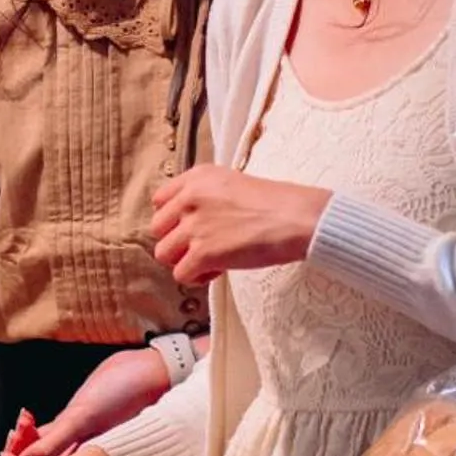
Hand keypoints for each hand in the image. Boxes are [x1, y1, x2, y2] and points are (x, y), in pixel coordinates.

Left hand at [0, 345, 170, 455]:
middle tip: (9, 445)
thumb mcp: (87, 418)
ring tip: (20, 425)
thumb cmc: (128, 396)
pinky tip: (26, 417)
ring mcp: (82, 440)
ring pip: (45, 450)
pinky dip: (37, 428)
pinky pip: (53, 432)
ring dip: (28, 440)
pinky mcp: (83, 421)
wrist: (156, 371)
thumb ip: (55, 442)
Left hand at [152, 166, 327, 285]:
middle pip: (157, 228)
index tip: (188, 227)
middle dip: (177, 241)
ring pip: (164, 253)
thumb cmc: (277, 203)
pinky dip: (198, 277)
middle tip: (201, 246)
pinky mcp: (203, 253)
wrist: (297, 218)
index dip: (173, 219)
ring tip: (209, 260)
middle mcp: (190, 198)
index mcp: (197, 177)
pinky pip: (181, 274)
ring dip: (184, 260)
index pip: (160, 199)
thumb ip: (206, 195)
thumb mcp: (234, 183)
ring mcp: (195, 226)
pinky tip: (217, 270)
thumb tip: (190, 218)